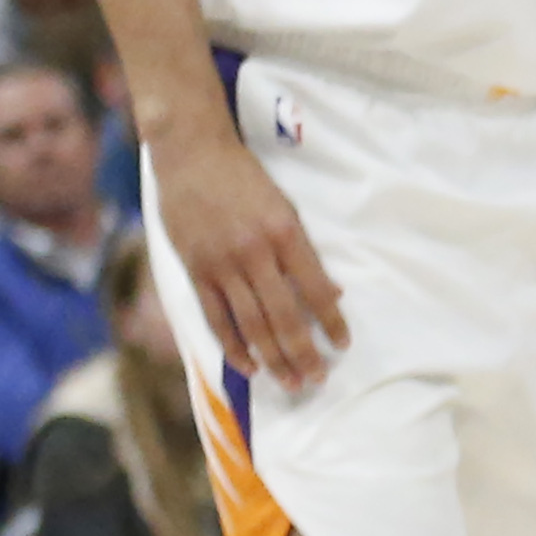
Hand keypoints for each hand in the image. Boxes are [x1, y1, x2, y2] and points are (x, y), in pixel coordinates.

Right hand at [149, 125, 351, 392]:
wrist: (192, 153)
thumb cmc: (245, 177)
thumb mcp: (285, 206)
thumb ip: (303, 251)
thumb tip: (333, 292)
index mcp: (285, 232)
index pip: (315, 288)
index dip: (331, 321)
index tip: (343, 344)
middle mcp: (255, 252)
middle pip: (283, 315)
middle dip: (303, 352)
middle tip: (317, 379)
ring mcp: (222, 264)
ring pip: (251, 324)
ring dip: (273, 358)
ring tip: (291, 382)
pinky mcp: (195, 271)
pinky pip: (216, 318)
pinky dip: (233, 346)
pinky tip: (249, 366)